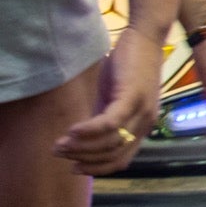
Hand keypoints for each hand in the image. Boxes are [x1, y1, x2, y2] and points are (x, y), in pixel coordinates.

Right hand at [54, 27, 162, 175]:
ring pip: (110, 142)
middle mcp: (146, 123)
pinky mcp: (133, 96)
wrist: (144, 38)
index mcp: (142, 127)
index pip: (120, 160)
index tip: (73, 167)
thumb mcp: (113, 99)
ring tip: (60, 143)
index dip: (96, 168)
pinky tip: (71, 131)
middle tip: (59, 152)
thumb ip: (102, 119)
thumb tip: (82, 139)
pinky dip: (89, 131)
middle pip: (113, 155)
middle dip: (83, 159)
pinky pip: (110, 122)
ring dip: (81, 147)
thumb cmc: (127, 68)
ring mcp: (141, 110)